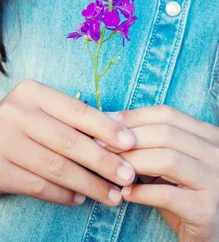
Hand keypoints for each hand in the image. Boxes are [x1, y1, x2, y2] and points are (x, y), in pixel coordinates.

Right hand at [0, 79, 137, 205]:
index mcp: (33, 93)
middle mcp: (17, 114)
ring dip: (89, 184)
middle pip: (70, 142)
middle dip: (103, 161)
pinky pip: (38, 186)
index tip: (131, 143)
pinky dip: (62, 195)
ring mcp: (4, 143)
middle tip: (128, 176)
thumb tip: (117, 136)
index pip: (78, 111)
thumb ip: (70, 117)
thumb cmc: (21, 121)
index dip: (107, 128)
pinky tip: (80, 198)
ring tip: (111, 194)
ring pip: (56, 168)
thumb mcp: (40, 107)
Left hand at [98, 105, 218, 241]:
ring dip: (134, 162)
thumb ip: (152, 144)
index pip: (168, 114)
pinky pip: (167, 195)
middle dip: (129, 138)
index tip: (106, 121)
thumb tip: (112, 124)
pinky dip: (142, 192)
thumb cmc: (187, 193)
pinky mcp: (206, 209)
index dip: (135, 116)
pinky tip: (125, 194)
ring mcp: (215, 180)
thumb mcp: (172, 164)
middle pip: (166, 134)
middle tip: (101, 145)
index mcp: (209, 135)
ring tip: (111, 169)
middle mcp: (216, 153)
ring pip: (168, 160)